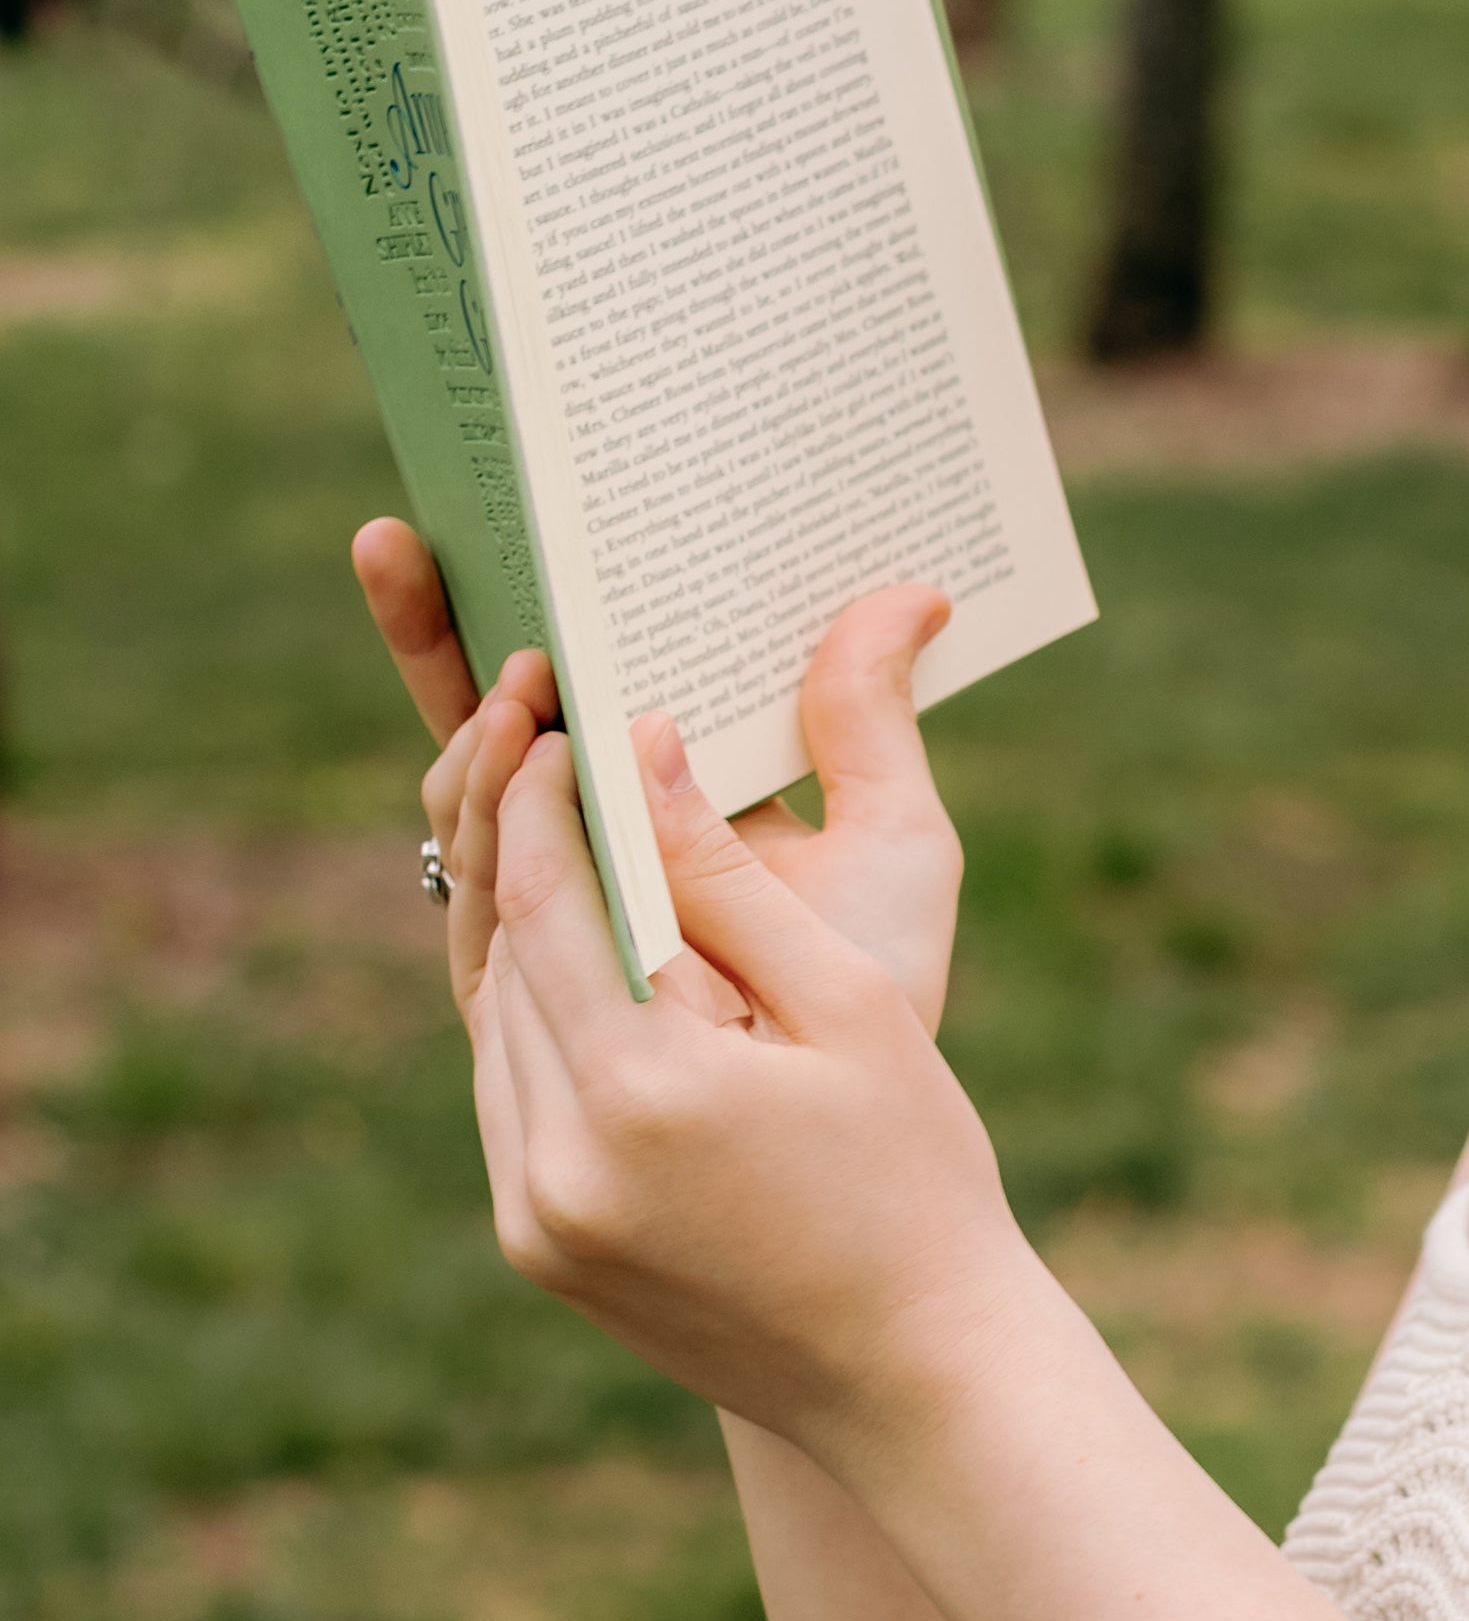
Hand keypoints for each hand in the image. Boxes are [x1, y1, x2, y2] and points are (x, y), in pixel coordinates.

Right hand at [355, 531, 964, 1033]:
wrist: (855, 1127)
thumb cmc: (881, 982)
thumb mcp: (899, 838)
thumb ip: (874, 722)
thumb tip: (913, 588)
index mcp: (668, 779)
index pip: (577, 667)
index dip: (526, 584)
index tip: (506, 493)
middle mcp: (591, 827)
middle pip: (491, 707)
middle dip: (434, 617)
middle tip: (403, 527)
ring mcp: (552, 895)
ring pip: (469, 781)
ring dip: (457, 700)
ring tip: (498, 637)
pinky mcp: (528, 963)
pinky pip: (480, 866)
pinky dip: (477, 793)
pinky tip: (502, 727)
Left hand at [464, 688, 1033, 1456]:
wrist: (916, 1373)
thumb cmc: (918, 1176)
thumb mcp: (848, 1006)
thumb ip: (728, 881)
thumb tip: (641, 753)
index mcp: (643, 1086)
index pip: (547, 896)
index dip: (544, 796)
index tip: (561, 721)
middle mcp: (560, 1159)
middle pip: (508, 958)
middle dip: (536, 856)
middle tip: (572, 770)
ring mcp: (535, 1217)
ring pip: (496, 1030)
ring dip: (532, 942)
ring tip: (596, 870)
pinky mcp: (537, 1251)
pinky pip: (511, 1104)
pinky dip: (543, 1031)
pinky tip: (604, 990)